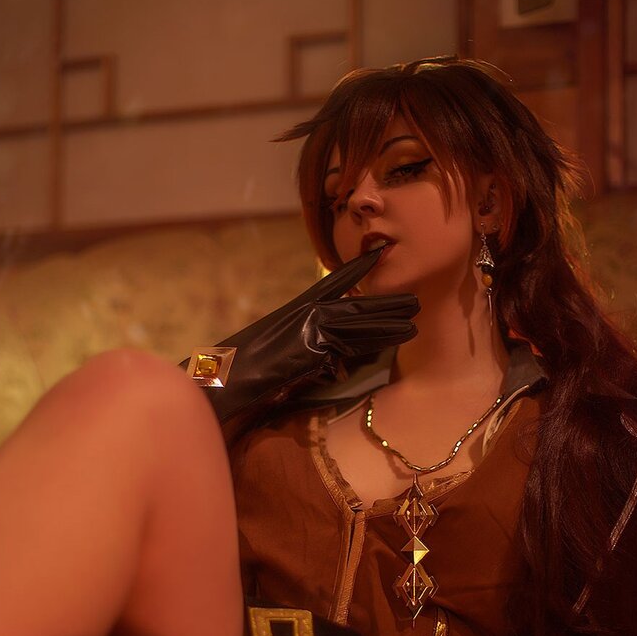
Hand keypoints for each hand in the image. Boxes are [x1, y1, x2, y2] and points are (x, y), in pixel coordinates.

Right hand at [182, 246, 419, 435]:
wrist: (221, 377)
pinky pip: (348, 347)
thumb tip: (329, 360)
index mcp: (295, 309)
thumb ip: (305, 348)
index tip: (377, 257)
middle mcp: (304, 313)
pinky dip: (373, 344)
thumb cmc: (239, 369)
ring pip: (358, 324)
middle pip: (354, 306)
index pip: (331, 285)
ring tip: (415, 320)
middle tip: (414, 300)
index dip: (355, 271)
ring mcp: (308, 329)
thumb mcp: (277, 351)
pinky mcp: (311, 348)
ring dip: (389, 322)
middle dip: (385, 303)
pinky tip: (394, 341)